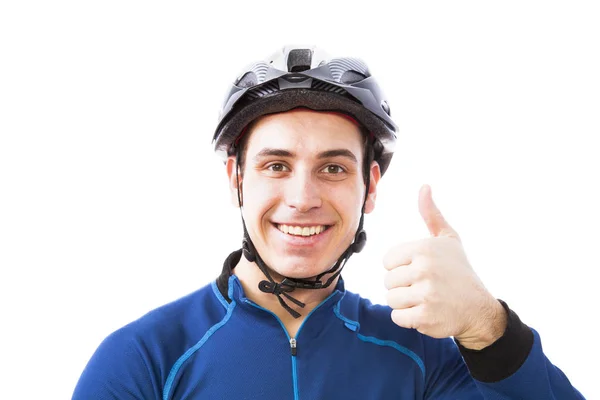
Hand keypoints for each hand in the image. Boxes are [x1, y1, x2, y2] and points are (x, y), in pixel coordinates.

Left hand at [383, 184, 505, 348]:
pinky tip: (426, 312)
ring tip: (425, 299)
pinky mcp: (426, 316)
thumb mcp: (448, 239)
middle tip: (426, 288)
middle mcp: (425, 268)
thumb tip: (424, 186)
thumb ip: (431, 214)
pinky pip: (397, 317)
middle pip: (388, 281)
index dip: (400, 268)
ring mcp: (426, 293)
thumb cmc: (458, 271)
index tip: (419, 271)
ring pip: (391, 299)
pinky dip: (408, 319)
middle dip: (403, 287)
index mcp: (424, 248)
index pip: (387, 261)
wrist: (479, 309)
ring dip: (405, 303)